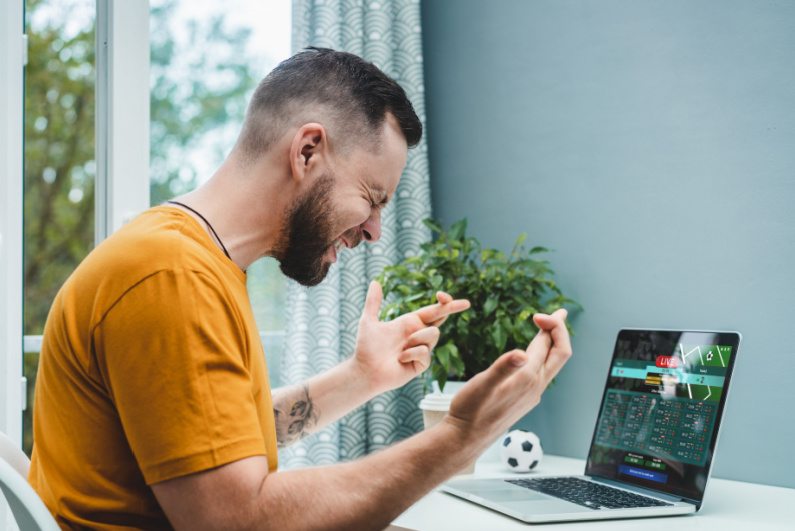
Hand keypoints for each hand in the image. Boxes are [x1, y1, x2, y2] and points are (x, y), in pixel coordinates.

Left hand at [353, 281, 469, 395]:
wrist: (365, 371)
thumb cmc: (366, 348)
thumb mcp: (368, 321)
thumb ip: (373, 302)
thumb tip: (375, 281)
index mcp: (410, 322)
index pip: (433, 310)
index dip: (443, 302)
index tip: (443, 295)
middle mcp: (419, 334)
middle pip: (442, 319)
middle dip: (453, 308)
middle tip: (466, 303)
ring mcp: (422, 349)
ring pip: (433, 335)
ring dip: (417, 338)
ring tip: (400, 348)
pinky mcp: (422, 364)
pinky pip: (425, 352)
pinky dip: (411, 353)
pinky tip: (400, 359)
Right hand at [444, 309, 571, 452]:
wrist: (465, 438)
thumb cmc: (470, 410)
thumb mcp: (482, 384)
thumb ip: (503, 367)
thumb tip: (522, 353)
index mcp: (528, 378)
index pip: (548, 344)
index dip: (548, 324)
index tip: (536, 313)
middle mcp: (535, 387)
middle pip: (560, 354)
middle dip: (560, 331)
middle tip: (559, 313)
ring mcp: (532, 395)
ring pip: (552, 365)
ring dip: (552, 344)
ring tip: (548, 330)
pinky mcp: (525, 400)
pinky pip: (542, 374)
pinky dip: (543, 357)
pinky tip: (532, 356)